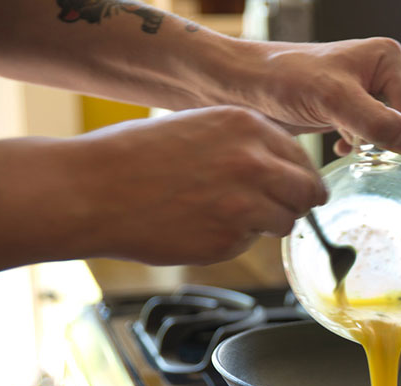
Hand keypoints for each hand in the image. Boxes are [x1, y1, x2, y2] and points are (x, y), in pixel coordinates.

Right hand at [0, 106, 324, 274]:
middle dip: (299, 203)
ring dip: (267, 224)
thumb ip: (244, 142)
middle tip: (286, 211)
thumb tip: (281, 165)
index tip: (301, 188)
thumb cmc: (136, 157)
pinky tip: (199, 227)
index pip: (301, 157)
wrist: (93, 190)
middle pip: (307, 191)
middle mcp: (254, 162)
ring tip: (226, 216)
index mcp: (247, 126)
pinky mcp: (231, 238)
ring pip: (287, 221)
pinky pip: (250, 243)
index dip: (301, 176)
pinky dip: (233, 241)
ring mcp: (246, 203)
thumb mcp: (198, 126)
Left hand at [235, 37, 400, 156]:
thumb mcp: (333, 99)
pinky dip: (352, 146)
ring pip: (380, 132)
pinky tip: (336, 145)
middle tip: (345, 138)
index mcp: (387, 58)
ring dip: (361, 145)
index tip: (356, 138)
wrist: (242, 84)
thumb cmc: (282, 79)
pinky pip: (364, 136)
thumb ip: (374, 121)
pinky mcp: (345, 108)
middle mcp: (379, 72)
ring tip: (338, 140)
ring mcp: (362, 91)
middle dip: (374, 139)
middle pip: (396, 124)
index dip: (386, 133)